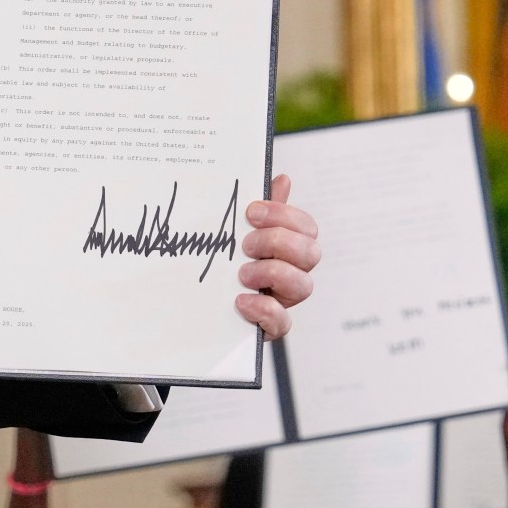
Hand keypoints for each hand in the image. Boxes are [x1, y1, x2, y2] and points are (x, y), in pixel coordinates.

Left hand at [234, 175, 319, 340]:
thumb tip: (283, 179)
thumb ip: (261, 210)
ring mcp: (283, 300)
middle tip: (245, 245)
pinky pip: (283, 323)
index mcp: (288, 247)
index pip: (306, 226)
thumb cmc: (224, 263)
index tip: (250, 212)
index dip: (283, 215)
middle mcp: (293, 272)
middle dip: (278, 242)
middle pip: (312, 252)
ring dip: (272, 273)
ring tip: (242, 274)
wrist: (195, 307)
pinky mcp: (270, 327)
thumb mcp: (236, 233)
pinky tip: (242, 301)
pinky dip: (264, 309)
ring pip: (304, 286)